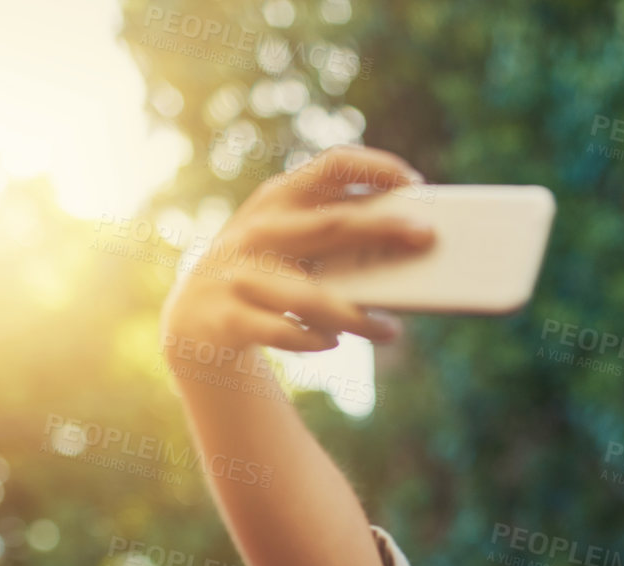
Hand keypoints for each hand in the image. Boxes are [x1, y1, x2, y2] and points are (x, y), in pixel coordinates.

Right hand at [160, 144, 435, 357]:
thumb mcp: (288, 237)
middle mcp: (260, 229)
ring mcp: (242, 273)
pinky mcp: (230, 316)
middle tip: (427, 238)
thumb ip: (332, 232)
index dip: (375, 167)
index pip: (331, 165)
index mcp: (279, 198)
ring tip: (391, 330)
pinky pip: (283, 332)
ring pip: (312, 297)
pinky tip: (332, 341)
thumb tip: (406, 247)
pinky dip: (313, 339)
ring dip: (357, 317)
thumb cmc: (267, 269)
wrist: (196, 313)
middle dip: (382, 229)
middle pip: (332, 225)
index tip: (415, 180)